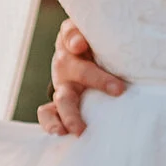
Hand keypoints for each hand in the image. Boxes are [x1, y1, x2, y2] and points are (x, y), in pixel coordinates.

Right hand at [38, 18, 128, 137]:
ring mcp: (61, 85)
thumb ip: (98, 31)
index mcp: (73, 43)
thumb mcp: (96, 32)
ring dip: (70, 114)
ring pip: (62, 99)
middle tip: (118, 90)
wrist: (80, 56)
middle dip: (96, 79)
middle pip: (77, 70)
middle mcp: (66, 64)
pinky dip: (51, 123)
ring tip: (79, 130)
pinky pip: (47, 114)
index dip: (74, 39)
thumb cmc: (95, 44)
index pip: (72, 36)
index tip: (81, 45)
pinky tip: (61, 134)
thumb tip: (92, 41)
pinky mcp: (57, 103)